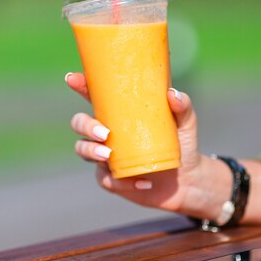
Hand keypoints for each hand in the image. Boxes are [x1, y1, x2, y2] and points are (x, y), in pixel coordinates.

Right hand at [66, 72, 230, 219]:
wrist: (188, 179)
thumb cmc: (181, 143)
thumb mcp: (185, 122)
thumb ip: (182, 107)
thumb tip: (172, 94)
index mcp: (118, 113)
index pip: (93, 96)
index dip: (80, 86)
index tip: (72, 78)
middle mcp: (106, 132)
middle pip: (79, 123)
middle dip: (85, 126)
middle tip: (104, 133)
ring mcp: (106, 156)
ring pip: (82, 150)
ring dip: (91, 151)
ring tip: (109, 156)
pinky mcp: (112, 179)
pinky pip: (105, 180)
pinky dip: (121, 182)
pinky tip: (142, 182)